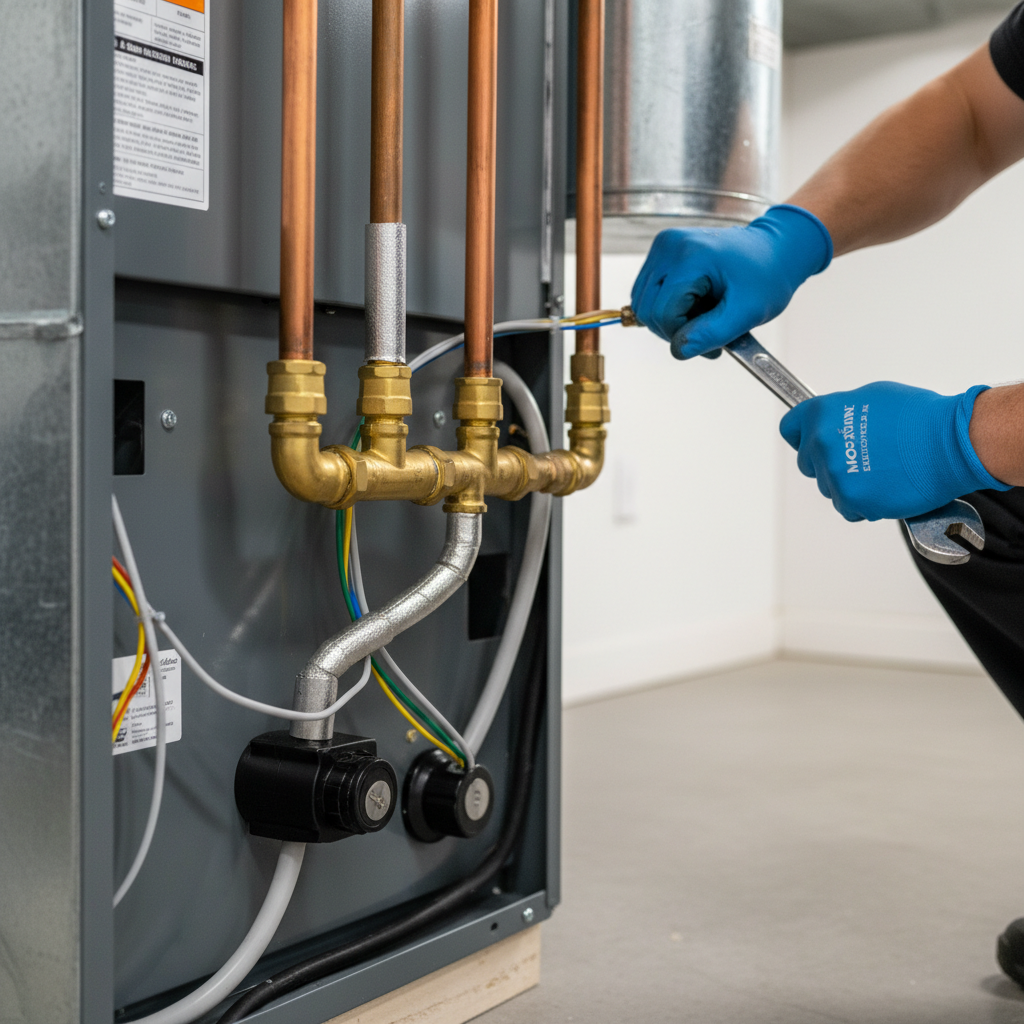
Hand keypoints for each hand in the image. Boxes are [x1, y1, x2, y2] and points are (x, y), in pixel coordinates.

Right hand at [630, 205, 831, 358]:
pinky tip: (694, 303)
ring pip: (643, 304)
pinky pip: (648, 293)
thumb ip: (712, 334)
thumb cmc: (767, 277)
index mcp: (691, 256)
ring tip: (704, 313)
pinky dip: (667, 306)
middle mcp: (669, 245)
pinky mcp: (661, 251)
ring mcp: (662, 246)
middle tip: (708, 330)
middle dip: (675, 329)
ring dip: (670, 319)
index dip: (682, 336)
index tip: (713, 344)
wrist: (775, 249)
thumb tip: (678, 350)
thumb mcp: (748, 312)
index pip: (663, 312)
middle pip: (647, 309)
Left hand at [779, 381, 1009, 521]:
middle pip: (808, 463)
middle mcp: (821, 444)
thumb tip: (835, 422)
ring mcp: (834, 475)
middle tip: (859, 458)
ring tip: (881, 472)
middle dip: (828, 462)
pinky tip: (885, 489)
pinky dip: (864, 504)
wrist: (949, 443)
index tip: (810, 442)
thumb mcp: (871, 397)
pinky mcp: (851, 501)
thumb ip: (842, 412)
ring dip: (848, 484)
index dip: (802, 437)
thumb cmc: (919, 418)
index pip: (790, 429)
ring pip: (829, 487)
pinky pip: (848, 508)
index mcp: (821, 415)